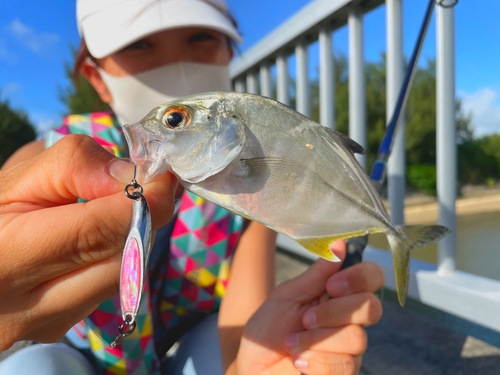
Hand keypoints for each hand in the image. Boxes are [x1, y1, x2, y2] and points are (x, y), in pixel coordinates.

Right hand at [0, 135, 176, 349]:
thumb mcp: (17, 179)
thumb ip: (73, 167)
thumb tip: (129, 177)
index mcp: (6, 259)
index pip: (98, 232)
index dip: (142, 202)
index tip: (163, 177)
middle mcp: (25, 308)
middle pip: (123, 262)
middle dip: (146, 220)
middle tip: (151, 188)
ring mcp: (45, 326)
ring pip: (123, 279)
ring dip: (132, 239)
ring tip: (117, 211)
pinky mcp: (59, 329)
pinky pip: (109, 290)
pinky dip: (117, 260)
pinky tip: (98, 241)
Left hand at [234, 241, 383, 374]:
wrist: (253, 365)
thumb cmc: (268, 328)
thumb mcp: (288, 295)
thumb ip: (316, 274)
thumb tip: (339, 244)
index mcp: (338, 294)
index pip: (372, 277)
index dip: (360, 278)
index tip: (332, 285)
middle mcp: (351, 320)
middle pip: (371, 308)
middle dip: (332, 312)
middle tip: (304, 319)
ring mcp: (350, 349)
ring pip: (356, 339)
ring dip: (316, 340)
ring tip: (292, 344)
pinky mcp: (344, 372)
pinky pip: (345, 365)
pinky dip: (315, 362)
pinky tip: (299, 362)